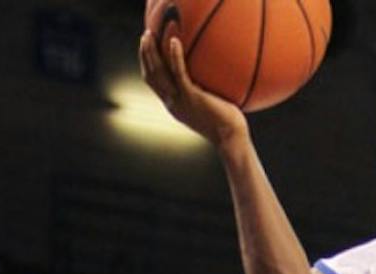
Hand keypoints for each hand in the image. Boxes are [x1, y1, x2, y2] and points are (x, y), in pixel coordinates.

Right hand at [139, 30, 249, 148]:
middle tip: (146, 35)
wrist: (230, 138)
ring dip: (152, 51)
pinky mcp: (191, 97)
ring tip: (151, 33)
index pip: (153, 82)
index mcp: (174, 105)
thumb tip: (208, 73)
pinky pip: (179, 73)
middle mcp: (172, 103)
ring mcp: (180, 101)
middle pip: (151, 75)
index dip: (147, 63)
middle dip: (145, 54)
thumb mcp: (209, 105)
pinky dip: (175, 56)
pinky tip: (175, 40)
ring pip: (158, 73)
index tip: (147, 47)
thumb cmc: (227, 122)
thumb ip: (202, 90)